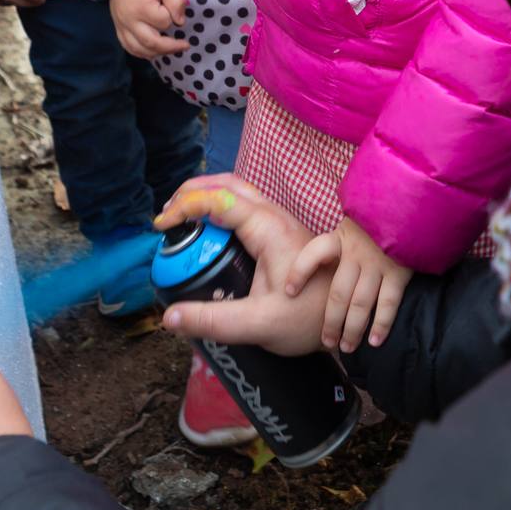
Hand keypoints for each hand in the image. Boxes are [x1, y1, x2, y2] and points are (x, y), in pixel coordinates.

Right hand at [109, 0, 187, 57]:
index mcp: (140, 7)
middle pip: (152, 43)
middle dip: (171, 47)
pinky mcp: (119, 31)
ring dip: (158, 53)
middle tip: (185, 45)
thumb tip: (180, 22)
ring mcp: (122, 28)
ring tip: (172, 48)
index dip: (172, 16)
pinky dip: (143, 53)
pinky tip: (154, 50)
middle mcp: (129, 22)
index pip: (163, 22)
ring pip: (140, 50)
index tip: (171, 7)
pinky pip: (130, 48)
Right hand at [153, 176, 333, 355]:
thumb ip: (212, 321)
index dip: (186, 205)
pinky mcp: (279, 236)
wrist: (348, 320)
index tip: (162, 226)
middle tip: (166, 214)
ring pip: (238, 194)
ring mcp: (279, 224)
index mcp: (270, 229)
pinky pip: (244, 209)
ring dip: (206, 198)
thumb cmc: (309, 319)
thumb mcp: (258, 324)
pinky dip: (219, 210)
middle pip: (229, 185)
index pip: (220, 200)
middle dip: (193, 191)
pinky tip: (207, 233)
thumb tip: (169, 317)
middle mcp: (275, 218)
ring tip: (180, 219)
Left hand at [289, 215, 412, 352]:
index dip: (299, 272)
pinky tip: (374, 341)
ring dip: (352, 329)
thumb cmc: (384, 216)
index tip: (288, 291)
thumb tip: (323, 248)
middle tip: (325, 341)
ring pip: (360, 304)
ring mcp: (378, 263)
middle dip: (330, 321)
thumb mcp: (358, 218)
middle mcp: (357, 252)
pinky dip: (381, 324)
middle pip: (337, 293)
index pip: (314, 253)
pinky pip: (388, 303)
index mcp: (343, 236)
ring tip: (346, 347)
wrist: (416, 205)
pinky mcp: (399, 272)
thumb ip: (343, 235)